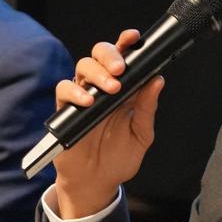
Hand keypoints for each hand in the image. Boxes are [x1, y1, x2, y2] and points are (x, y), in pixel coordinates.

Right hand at [51, 29, 165, 218]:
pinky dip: (75, 91)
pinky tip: (88, 101)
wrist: (96, 183)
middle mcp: (101, 88)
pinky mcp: (65, 110)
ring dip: (97, 73)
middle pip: (99, 54)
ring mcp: (82, 96)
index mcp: (123, 89)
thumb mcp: (141, 135)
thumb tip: (157, 80)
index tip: (133, 37)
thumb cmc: (118, 158)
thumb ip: (147, 108)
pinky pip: (64, 89)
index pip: (124, 59)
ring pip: (82, 66)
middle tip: (121, 69)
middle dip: (110, 55)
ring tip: (110, 89)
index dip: (126, 44)